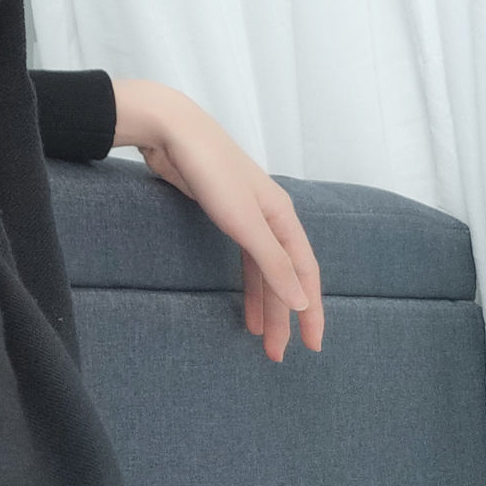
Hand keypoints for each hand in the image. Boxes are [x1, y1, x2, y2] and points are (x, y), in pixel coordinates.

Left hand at [112, 78, 324, 361]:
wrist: (172, 131)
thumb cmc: (212, 172)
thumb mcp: (246, 222)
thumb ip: (274, 263)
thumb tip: (303, 302)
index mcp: (283, 218)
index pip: (305, 274)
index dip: (311, 311)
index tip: (312, 346)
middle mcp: (271, 218)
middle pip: (284, 275)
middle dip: (283, 316)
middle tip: (277, 354)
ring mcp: (246, 215)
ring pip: (262, 269)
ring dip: (264, 303)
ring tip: (259, 338)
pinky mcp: (222, 213)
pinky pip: (243, 258)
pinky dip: (246, 283)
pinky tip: (242, 303)